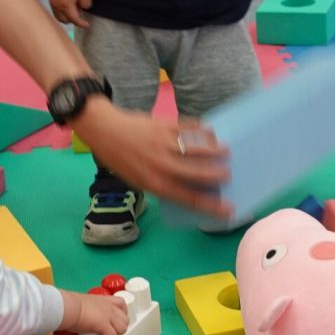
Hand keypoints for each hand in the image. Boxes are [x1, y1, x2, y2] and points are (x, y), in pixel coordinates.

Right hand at [48, 0, 91, 27]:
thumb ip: (86, 3)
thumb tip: (83, 8)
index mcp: (66, 6)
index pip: (74, 20)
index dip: (81, 24)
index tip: (88, 25)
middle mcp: (57, 7)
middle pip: (65, 21)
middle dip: (73, 20)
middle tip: (80, 13)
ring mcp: (53, 4)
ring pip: (59, 17)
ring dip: (67, 17)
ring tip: (74, 10)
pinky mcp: (51, 0)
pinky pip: (56, 11)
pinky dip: (62, 12)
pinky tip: (68, 5)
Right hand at [62, 291, 128, 334]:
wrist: (66, 307)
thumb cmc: (69, 304)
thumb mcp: (83, 303)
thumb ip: (88, 309)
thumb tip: (84, 317)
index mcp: (104, 300)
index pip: (121, 305)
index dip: (121, 315)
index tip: (115, 322)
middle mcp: (109, 306)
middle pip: (124, 319)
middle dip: (119, 329)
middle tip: (110, 334)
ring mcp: (108, 315)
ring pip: (122, 328)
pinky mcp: (104, 325)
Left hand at [75, 97, 231, 216]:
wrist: (105, 131)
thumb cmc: (121, 160)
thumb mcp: (138, 180)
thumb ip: (162, 184)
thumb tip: (187, 186)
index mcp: (155, 183)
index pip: (189, 198)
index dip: (211, 205)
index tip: (228, 209)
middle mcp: (161, 165)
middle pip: (196, 172)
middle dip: (216, 175)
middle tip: (228, 174)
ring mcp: (164, 144)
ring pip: (196, 148)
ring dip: (213, 150)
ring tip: (225, 150)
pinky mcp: (164, 125)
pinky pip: (188, 128)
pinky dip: (201, 130)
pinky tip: (209, 132)